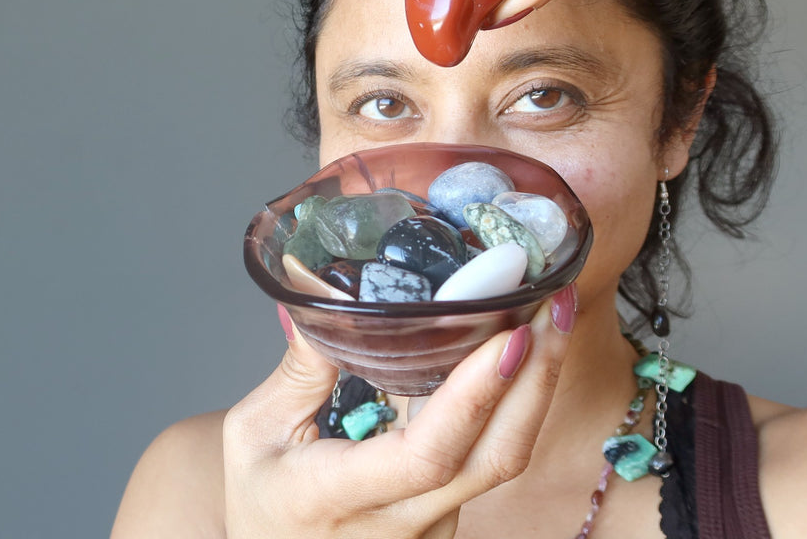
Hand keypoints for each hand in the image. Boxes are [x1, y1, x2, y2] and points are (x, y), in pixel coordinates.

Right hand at [221, 292, 574, 537]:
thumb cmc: (259, 500)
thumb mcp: (254, 432)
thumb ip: (298, 368)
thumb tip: (319, 291)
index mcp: (339, 497)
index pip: (427, 456)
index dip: (474, 398)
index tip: (508, 337)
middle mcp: (400, 523)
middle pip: (494, 459)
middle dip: (535, 377)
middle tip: (552, 303)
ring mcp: (432, 526)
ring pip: (503, 460)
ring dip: (534, 386)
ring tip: (548, 315)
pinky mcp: (446, 515)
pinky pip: (491, 458)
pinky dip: (514, 403)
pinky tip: (519, 353)